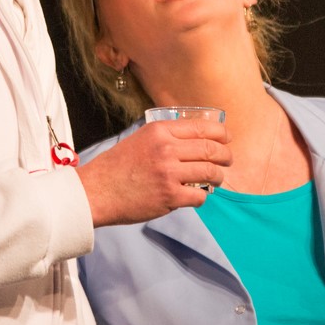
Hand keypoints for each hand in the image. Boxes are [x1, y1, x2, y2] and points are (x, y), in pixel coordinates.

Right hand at [76, 118, 231, 226]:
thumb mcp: (140, 138)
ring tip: (216, 179)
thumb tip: (194, 139)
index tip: (227, 139)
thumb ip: (165, 136)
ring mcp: (168, 173)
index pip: (202, 127)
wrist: (97, 191)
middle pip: (211, 149)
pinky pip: (200, 195)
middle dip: (226, 156)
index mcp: (159, 130)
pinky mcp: (170, 196)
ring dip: (218, 176)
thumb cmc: (116, 166)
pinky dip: (202, 196)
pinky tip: (196, 195)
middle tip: (227, 160)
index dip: (221, 134)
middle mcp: (166, 148)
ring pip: (210, 172)